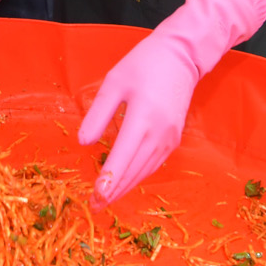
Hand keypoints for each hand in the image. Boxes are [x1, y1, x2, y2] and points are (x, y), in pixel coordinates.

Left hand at [78, 31, 196, 209]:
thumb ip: (98, 114)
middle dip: (114, 191)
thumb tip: (84, 143)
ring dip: (126, 188)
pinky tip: (126, 182)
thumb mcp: (114, 83)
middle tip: (95, 207)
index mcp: (142, 117)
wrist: (181, 58)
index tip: (95, 197)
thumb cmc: (143, 65)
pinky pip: (154, 164)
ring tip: (107, 200)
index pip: (122, 157)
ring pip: (145, 172)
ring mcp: (169, 138)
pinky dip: (139, 177)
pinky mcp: (174, 139)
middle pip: (134, 171)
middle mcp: (158, 133)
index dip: (108, 180)